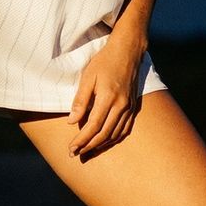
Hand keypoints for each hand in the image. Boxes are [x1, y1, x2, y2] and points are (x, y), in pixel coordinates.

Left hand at [67, 34, 144, 159]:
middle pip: (104, 134)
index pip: (93, 126)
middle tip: (76, 154)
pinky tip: (105, 142)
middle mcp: (121, 105)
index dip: (82, 140)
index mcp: (108, 97)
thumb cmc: (104, 62)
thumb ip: (80, 100)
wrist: (128, 51)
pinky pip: (124, 129)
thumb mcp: (88, 77)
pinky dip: (114, 139)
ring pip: (115, 134)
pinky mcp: (133, 107)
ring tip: (88, 151)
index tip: (72, 148)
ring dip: (101, 145)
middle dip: (89, 146)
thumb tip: (71, 122)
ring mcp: (129, 107)